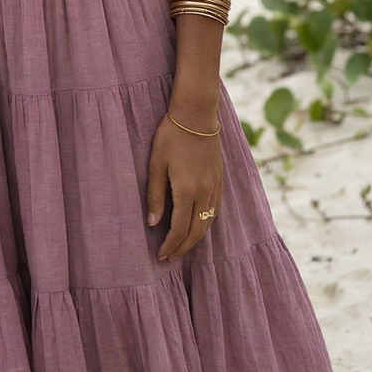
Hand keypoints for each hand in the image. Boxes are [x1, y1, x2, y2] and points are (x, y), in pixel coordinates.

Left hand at [146, 112, 222, 261]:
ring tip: (182, 246)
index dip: (169, 245)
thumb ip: (155, 195)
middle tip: (170, 257)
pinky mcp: (220, 180)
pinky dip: (206, 224)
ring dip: (195, 239)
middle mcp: (204, 192)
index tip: (160, 255)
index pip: (179, 229)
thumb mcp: (156, 163)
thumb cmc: (171, 135)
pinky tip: (197, 226)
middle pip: (196, 232)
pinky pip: (215, 210)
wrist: (197, 114)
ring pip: (208, 223)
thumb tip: (152, 223)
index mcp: (186, 190)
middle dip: (182, 248)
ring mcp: (215, 186)